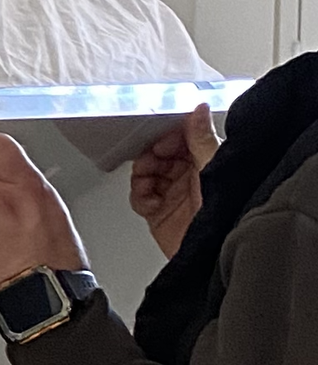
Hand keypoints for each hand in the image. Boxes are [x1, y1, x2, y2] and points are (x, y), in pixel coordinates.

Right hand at [128, 103, 216, 260]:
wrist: (213, 255)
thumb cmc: (226, 214)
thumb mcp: (213, 169)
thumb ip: (202, 139)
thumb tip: (198, 109)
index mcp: (207, 161)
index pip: (182, 138)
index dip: (168, 137)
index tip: (163, 141)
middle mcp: (190, 176)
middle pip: (159, 155)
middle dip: (151, 156)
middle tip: (154, 162)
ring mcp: (173, 194)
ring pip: (146, 174)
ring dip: (142, 176)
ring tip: (148, 182)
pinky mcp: (159, 213)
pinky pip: (139, 198)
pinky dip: (139, 198)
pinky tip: (149, 202)